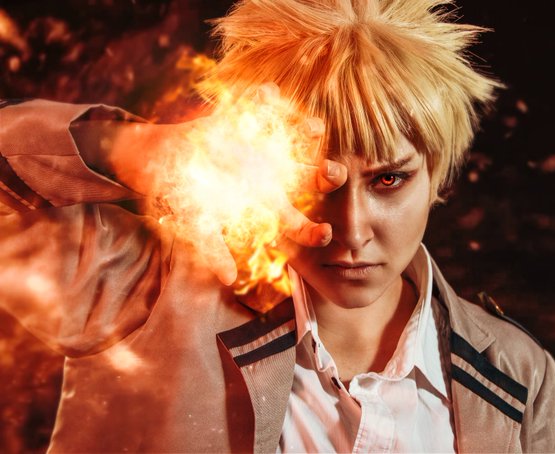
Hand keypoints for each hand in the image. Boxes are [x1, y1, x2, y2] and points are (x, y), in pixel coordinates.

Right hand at [203, 83, 346, 285]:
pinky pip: (253, 107)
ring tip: (317, 128)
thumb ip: (214, 250)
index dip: (311, 230)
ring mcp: (260, 146)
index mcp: (265, 202)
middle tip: (336, 174)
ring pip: (289, 139)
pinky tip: (269, 93)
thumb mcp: (198, 226)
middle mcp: (271, 172)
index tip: (327, 235)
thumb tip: (228, 279)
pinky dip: (260, 99)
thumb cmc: (187, 199)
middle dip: (323, 174)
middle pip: (306, 175)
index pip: (296, 220)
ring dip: (302, 132)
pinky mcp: (240, 120)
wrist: (163, 160)